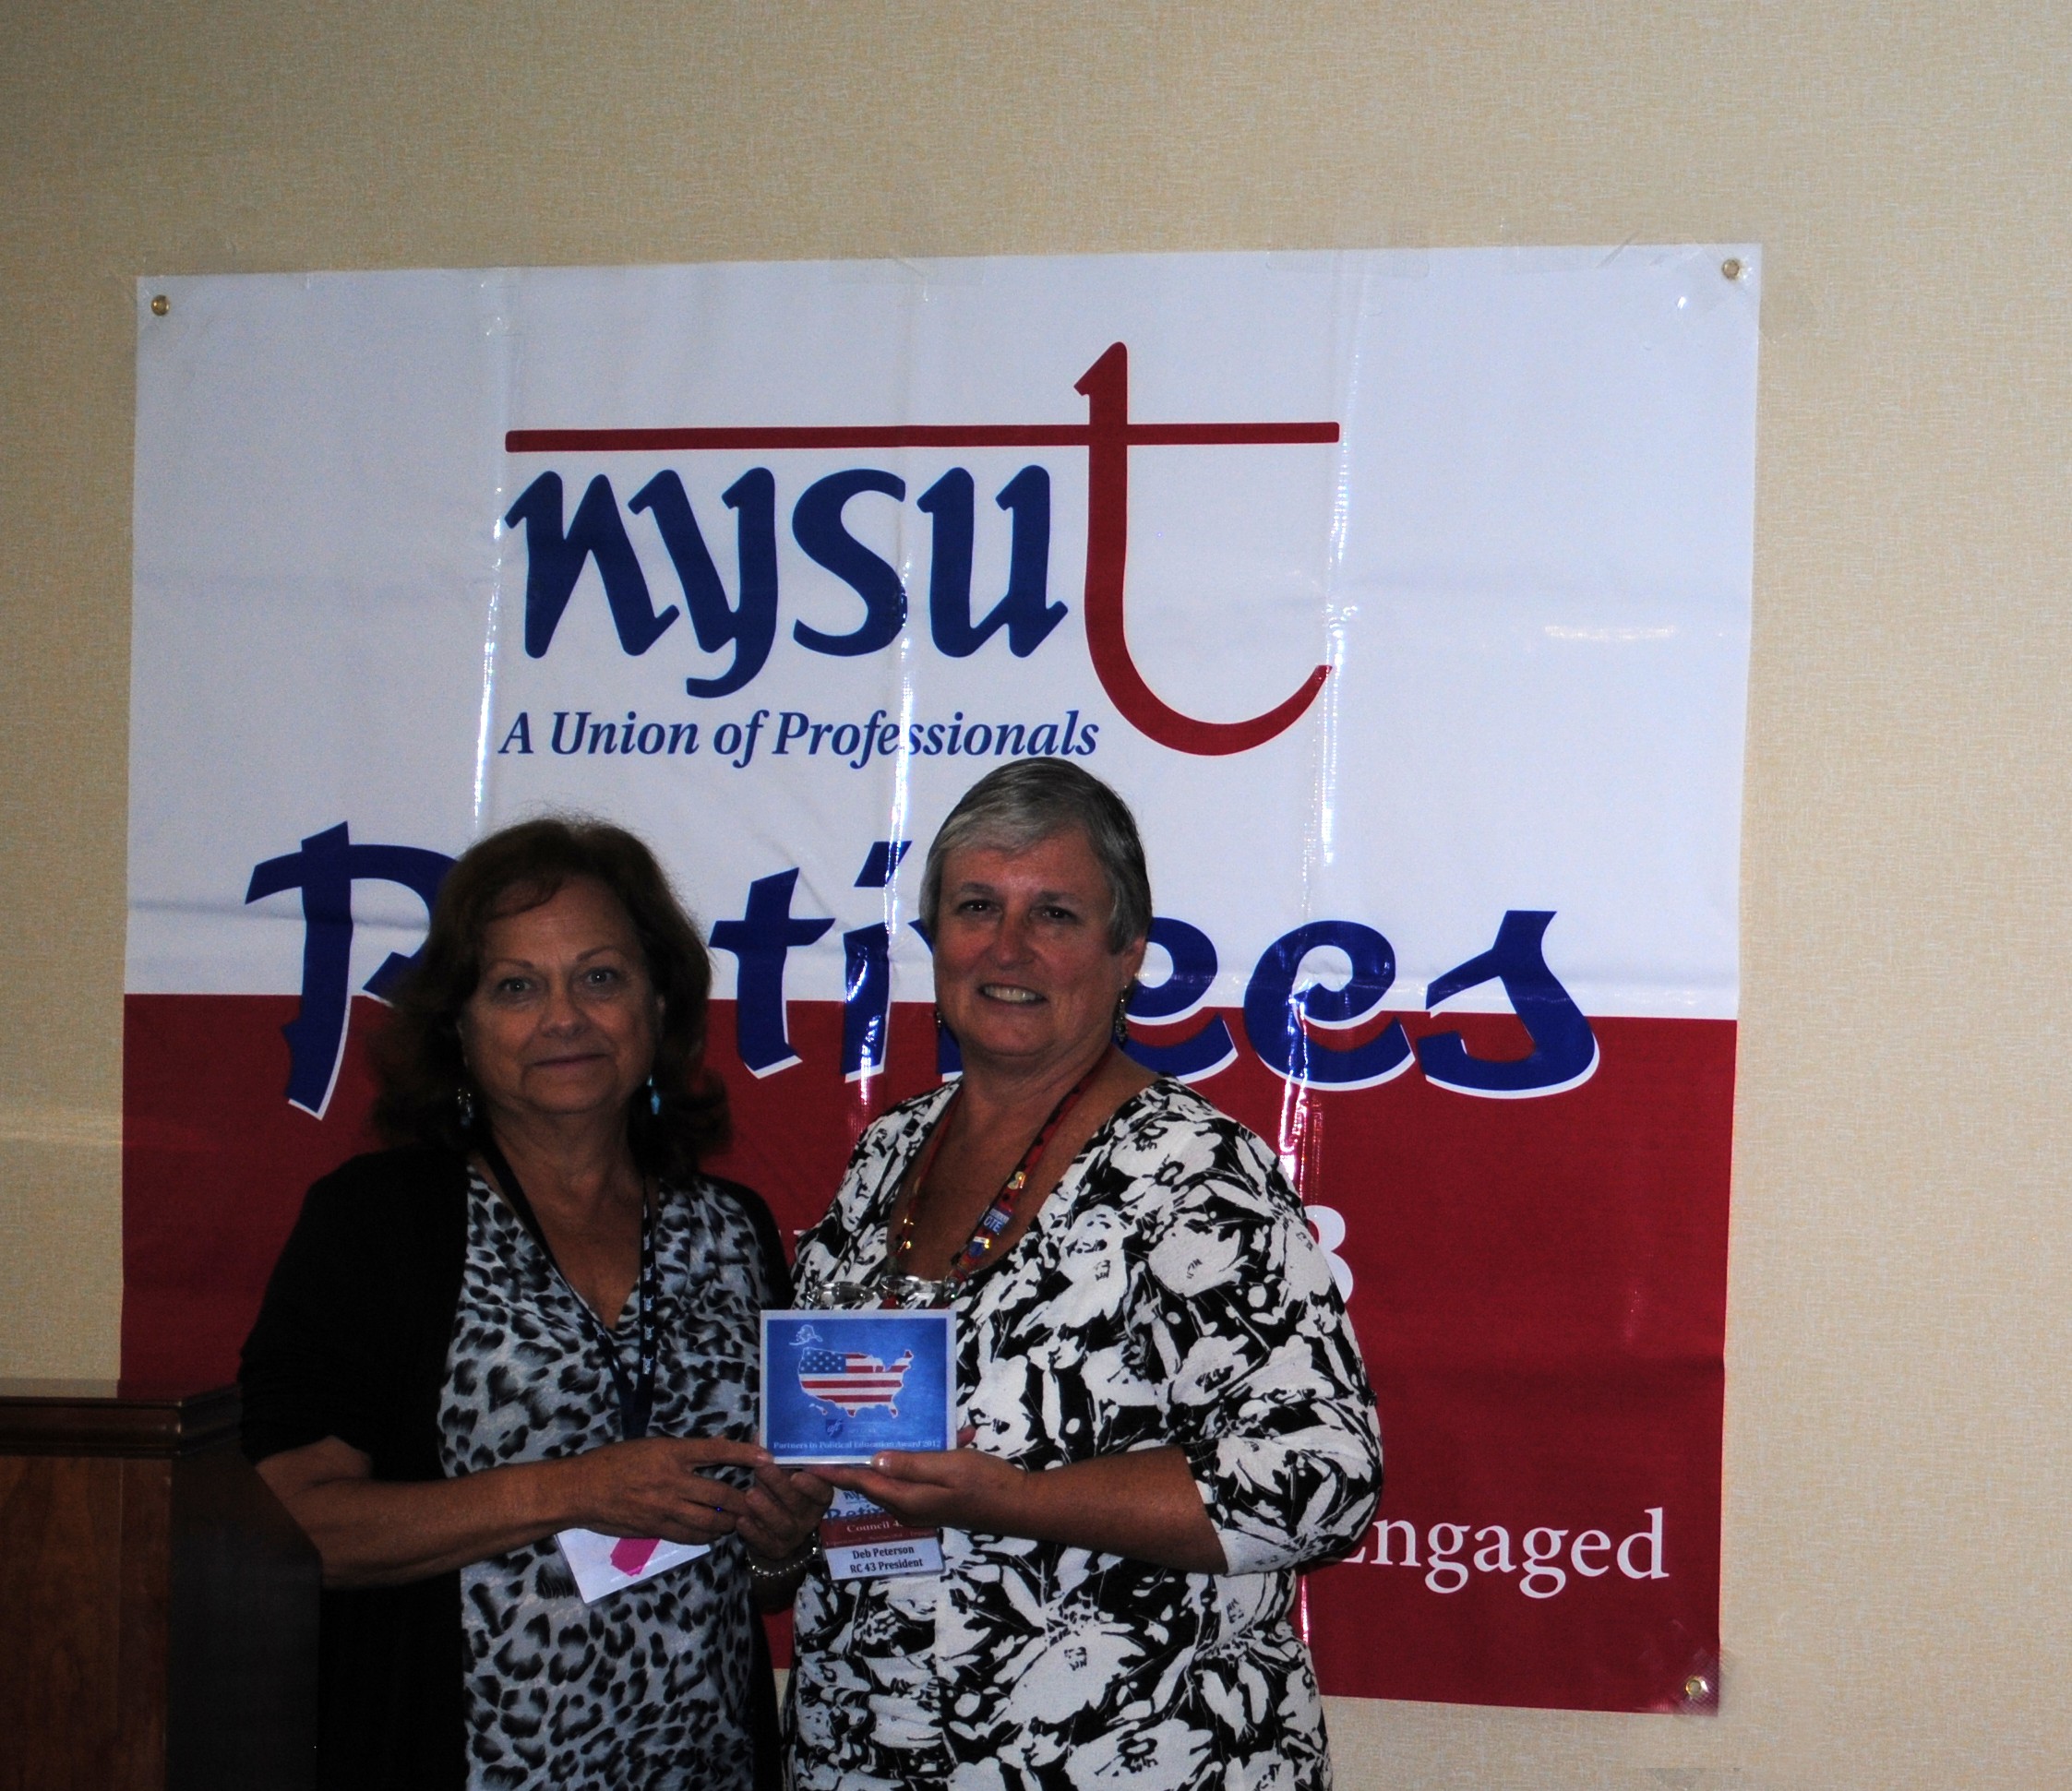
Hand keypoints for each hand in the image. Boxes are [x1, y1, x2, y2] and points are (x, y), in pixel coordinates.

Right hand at [563, 1436, 770, 1543]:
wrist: (581, 1489)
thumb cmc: (613, 1461)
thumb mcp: (650, 1446)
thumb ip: (682, 1452)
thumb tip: (714, 1450)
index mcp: (671, 1452)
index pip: (717, 1451)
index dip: (746, 1454)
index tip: (767, 1457)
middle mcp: (672, 1480)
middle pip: (720, 1493)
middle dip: (744, 1501)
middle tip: (758, 1501)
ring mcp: (665, 1507)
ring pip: (709, 1520)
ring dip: (728, 1521)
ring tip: (738, 1520)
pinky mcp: (656, 1528)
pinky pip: (689, 1536)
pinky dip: (706, 1536)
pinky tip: (712, 1534)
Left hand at [739, 1466, 835, 1561]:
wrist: (776, 1535)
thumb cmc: (779, 1494)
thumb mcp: (782, 1476)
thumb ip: (774, 1457)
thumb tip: (760, 1434)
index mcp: (817, 1496)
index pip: (822, 1491)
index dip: (811, 1484)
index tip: (796, 1474)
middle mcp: (809, 1517)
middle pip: (798, 1503)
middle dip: (780, 1485)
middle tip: (762, 1469)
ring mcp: (793, 1535)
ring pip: (782, 1524)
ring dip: (766, 1508)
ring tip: (750, 1494)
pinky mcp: (775, 1549)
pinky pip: (764, 1542)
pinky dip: (752, 1531)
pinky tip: (740, 1520)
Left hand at [818, 1429, 1029, 1534]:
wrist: (1019, 1504)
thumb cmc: (985, 1483)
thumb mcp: (948, 1467)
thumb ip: (910, 1464)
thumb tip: (874, 1460)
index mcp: (906, 1499)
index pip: (861, 1482)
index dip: (834, 1472)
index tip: (807, 1462)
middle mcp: (907, 1506)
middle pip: (871, 1481)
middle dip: (851, 1461)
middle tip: (832, 1436)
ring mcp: (920, 1505)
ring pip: (892, 1476)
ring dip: (891, 1454)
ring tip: (879, 1424)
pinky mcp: (933, 1499)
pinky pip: (914, 1475)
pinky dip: (921, 1457)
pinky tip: (946, 1436)